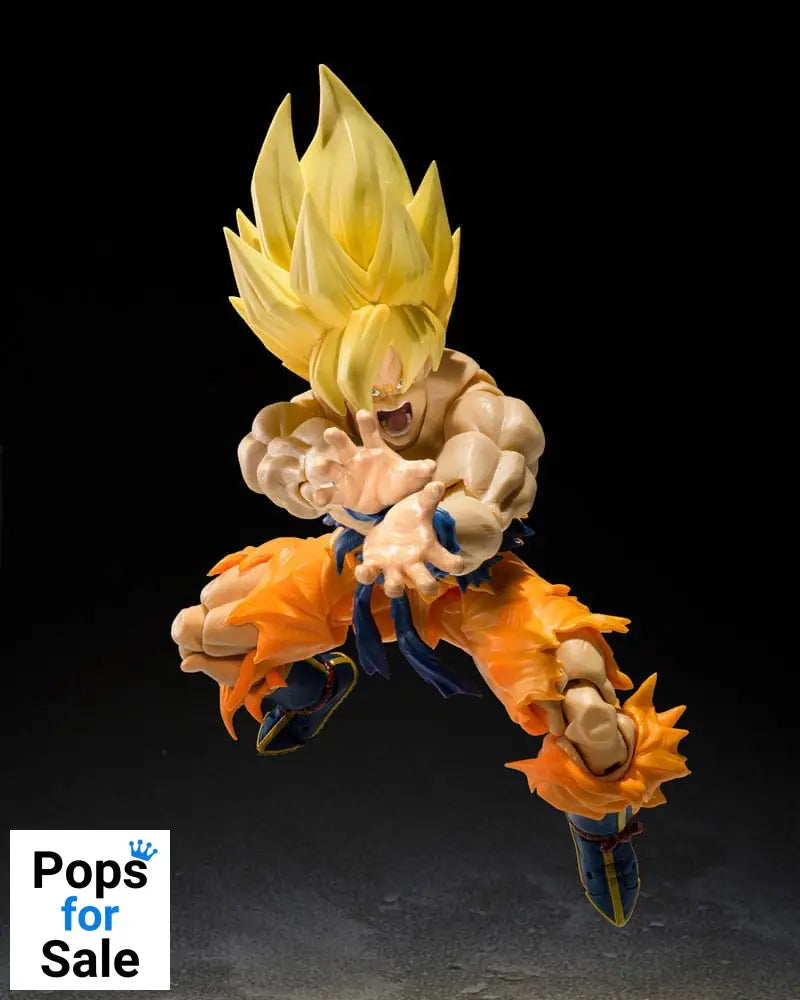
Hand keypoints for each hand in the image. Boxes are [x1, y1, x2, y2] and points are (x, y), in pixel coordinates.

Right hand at [306, 410, 435, 513]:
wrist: (389, 501)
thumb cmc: (398, 480)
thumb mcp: (411, 476)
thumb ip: (419, 470)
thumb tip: (432, 467)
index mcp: (374, 450)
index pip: (370, 433)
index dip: (366, 423)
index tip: (362, 413)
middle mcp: (356, 459)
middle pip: (344, 445)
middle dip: (337, 438)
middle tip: (330, 433)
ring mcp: (346, 475)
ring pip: (331, 467)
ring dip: (324, 465)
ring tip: (319, 466)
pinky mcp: (342, 493)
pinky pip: (329, 493)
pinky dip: (322, 495)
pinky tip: (317, 497)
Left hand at [354, 482, 464, 596]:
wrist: (388, 524)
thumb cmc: (410, 517)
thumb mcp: (419, 504)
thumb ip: (429, 497)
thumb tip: (438, 483)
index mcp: (428, 549)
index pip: (448, 562)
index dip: (455, 566)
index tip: (458, 564)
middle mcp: (413, 564)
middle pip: (425, 582)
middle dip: (427, 586)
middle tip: (427, 585)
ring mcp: (393, 568)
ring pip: (395, 587)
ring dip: (394, 587)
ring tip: (393, 582)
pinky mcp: (374, 565)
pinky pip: (369, 577)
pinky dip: (365, 575)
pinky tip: (362, 567)